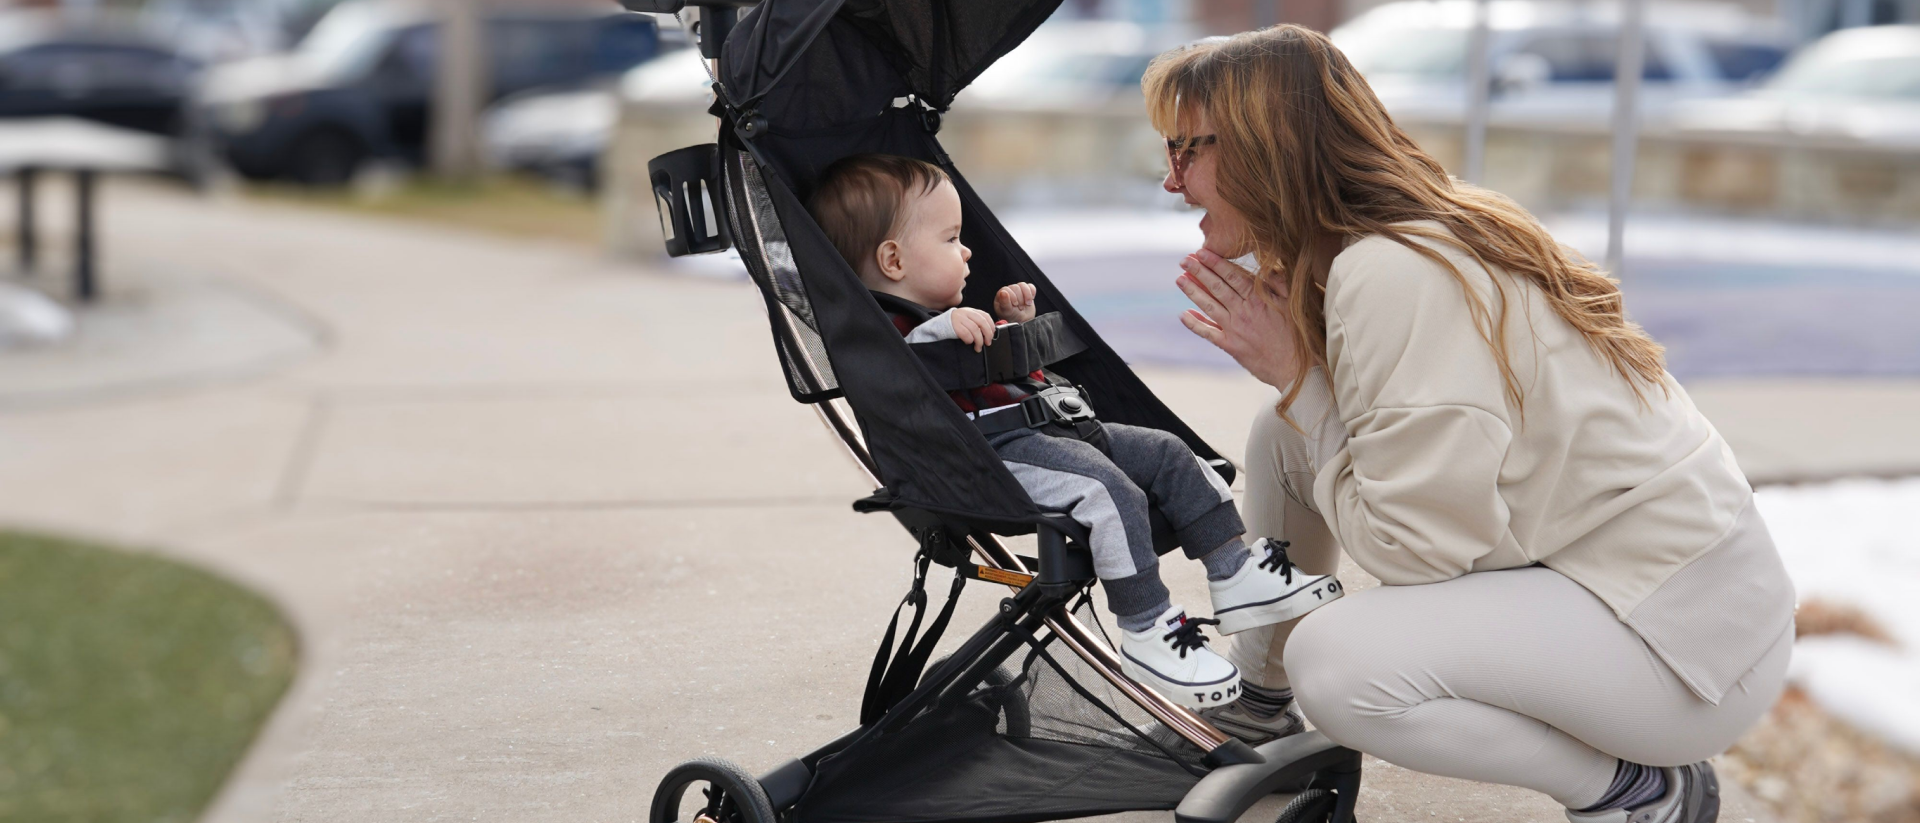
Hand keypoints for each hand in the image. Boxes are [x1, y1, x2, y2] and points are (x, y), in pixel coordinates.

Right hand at [951, 307, 997, 351]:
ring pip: (975, 329)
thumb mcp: (967, 320)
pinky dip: (969, 340)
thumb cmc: (956, 324)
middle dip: (987, 334)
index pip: (986, 316)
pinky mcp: (955, 326)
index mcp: (971, 311)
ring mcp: (960, 318)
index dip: (991, 326)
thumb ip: (977, 323)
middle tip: (988, 343)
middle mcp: (966, 312)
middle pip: (982, 323)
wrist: (940, 325)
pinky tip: (969, 342)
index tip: (992, 334)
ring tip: (978, 346)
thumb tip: (989, 333)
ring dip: (979, 340)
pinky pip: (966, 334)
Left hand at [994, 283, 1037, 322]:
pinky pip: (1030, 286)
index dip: (1013, 297)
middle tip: (1020, 308)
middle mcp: (1009, 291)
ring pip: (1023, 285)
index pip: (1006, 289)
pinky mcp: (1026, 291)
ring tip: (1026, 304)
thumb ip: (1004, 302)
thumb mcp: (1007, 312)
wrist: (1022, 321)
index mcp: (1001, 295)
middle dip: (1020, 299)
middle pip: (1016, 287)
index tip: (1015, 305)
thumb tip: (1003, 292)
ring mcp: (1018, 290)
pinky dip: (1032, 293)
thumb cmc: (1012, 317)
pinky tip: (1031, 300)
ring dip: (1027, 296)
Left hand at [1176, 250, 1302, 388]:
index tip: (1202, 252)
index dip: (1216, 263)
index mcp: (1259, 299)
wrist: (1296, 368)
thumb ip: (1281, 283)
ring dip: (1193, 291)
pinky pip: (1208, 333)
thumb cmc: (1301, 336)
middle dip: (1199, 271)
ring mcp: (1235, 329)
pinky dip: (1194, 324)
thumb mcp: (1296, 304)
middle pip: (1217, 287)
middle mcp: (1243, 312)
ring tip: (1179, 279)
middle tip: (1184, 259)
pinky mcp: (1231, 346)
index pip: (1233, 275)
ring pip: (1209, 305)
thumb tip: (1268, 267)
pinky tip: (1183, 315)